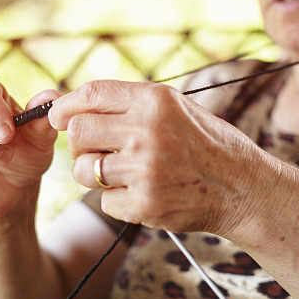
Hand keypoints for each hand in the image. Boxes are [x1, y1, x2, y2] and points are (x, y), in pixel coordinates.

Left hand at [48, 80, 273, 236]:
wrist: (242, 188)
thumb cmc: (207, 144)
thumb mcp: (176, 108)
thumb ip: (130, 104)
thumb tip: (72, 106)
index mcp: (155, 101)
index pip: (91, 94)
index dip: (65, 105)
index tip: (56, 116)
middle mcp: (147, 132)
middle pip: (78, 132)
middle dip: (79, 142)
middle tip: (95, 149)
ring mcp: (144, 170)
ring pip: (84, 170)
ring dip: (94, 173)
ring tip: (122, 173)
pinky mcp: (144, 204)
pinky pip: (104, 200)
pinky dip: (117, 200)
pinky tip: (143, 193)